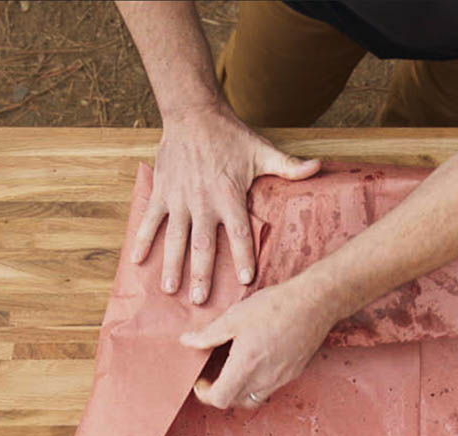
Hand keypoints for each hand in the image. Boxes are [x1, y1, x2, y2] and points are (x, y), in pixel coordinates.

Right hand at [130, 103, 320, 303]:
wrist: (193, 114)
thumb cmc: (230, 136)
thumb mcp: (262, 151)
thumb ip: (289, 166)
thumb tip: (319, 167)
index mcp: (229, 195)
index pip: (239, 232)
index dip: (242, 256)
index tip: (244, 280)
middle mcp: (203, 201)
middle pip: (203, 244)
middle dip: (201, 274)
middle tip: (200, 301)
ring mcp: (179, 199)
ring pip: (175, 238)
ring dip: (172, 265)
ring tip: (170, 290)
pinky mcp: (162, 193)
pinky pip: (150, 220)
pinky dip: (143, 240)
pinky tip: (138, 261)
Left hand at [179, 278, 338, 408]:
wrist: (316, 303)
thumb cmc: (276, 306)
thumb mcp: (235, 316)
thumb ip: (208, 334)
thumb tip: (187, 342)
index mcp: (246, 365)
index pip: (220, 398)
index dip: (205, 394)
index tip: (200, 380)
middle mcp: (265, 378)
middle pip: (235, 402)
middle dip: (220, 392)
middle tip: (212, 374)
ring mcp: (281, 378)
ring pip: (253, 398)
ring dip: (238, 390)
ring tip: (233, 369)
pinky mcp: (293, 373)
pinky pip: (269, 387)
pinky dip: (256, 382)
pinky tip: (255, 361)